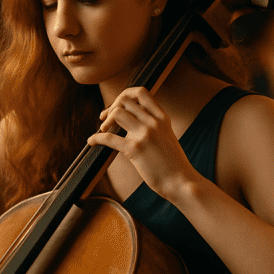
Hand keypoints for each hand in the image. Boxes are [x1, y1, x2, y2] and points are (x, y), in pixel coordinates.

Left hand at [86, 86, 198, 200]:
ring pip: (116, 113)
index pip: (140, 92)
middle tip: (104, 120)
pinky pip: (109, 138)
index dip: (124, 95)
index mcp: (162, 117)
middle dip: (111, 108)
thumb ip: (153, 125)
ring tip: (103, 131)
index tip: (117, 106)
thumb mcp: (167, 136)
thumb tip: (134, 120)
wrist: (182, 182)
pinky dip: (96, 138)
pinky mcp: (135, 150)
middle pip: (124, 101)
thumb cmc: (173, 163)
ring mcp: (144, 134)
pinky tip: (91, 142)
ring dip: (105, 122)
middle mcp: (153, 122)